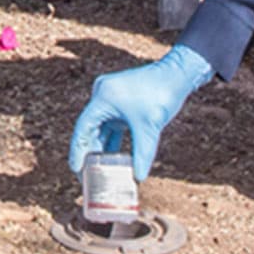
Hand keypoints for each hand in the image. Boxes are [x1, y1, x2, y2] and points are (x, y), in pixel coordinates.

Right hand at [69, 45, 213, 180]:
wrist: (177, 75)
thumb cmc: (162, 94)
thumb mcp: (150, 127)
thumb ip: (143, 153)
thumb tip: (139, 178)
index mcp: (103, 97)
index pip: (83, 128)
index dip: (78, 151)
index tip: (76, 170)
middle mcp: (102, 95)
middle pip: (90, 129)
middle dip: (89, 152)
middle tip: (87, 175)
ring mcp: (112, 98)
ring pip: (101, 128)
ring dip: (101, 147)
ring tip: (98, 170)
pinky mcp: (121, 101)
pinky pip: (111, 124)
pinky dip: (112, 140)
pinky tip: (114, 157)